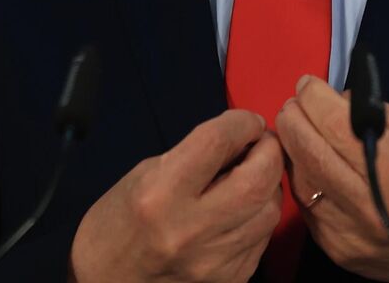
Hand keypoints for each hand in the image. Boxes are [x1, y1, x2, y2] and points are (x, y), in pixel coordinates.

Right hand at [68, 109, 282, 282]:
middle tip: (263, 143)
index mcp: (160, 194)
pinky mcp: (229, 280)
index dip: (241, 122)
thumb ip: (194, 155)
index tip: (248, 121)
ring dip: (269, 186)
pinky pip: (262, 240)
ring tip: (255, 175)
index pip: (217, 142)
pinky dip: (259, 217)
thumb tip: (240, 139)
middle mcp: (190, 229)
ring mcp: (213, 261)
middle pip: (257, 179)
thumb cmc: (118, 224)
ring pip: (269, 212)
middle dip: (270, 152)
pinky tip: (244, 210)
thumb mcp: (145, 174)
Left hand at [275, 76, 388, 282]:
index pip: (335, 124)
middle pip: (308, 150)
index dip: (314, 98)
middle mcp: (366, 205)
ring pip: (299, 179)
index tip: (308, 84)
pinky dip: (304, 178)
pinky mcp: (336, 249)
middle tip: (295, 103)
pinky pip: (306, 205)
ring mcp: (347, 232)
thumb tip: (335, 98)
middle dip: (294, 118)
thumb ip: (375, 116)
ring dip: (293, 148)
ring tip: (300, 129)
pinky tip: (311, 164)